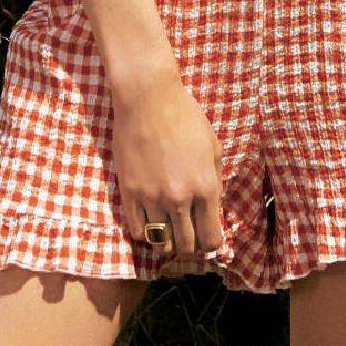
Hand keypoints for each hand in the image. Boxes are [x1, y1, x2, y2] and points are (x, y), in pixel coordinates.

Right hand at [112, 70, 224, 271]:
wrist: (148, 99)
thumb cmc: (185, 117)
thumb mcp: (213, 146)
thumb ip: (216, 181)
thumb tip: (214, 209)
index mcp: (205, 187)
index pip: (211, 238)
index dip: (211, 244)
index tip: (208, 239)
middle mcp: (180, 198)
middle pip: (186, 246)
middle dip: (190, 247)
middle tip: (189, 239)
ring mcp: (152, 198)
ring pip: (161, 243)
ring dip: (167, 243)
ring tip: (169, 233)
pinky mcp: (129, 192)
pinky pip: (137, 231)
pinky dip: (146, 235)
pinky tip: (151, 224)